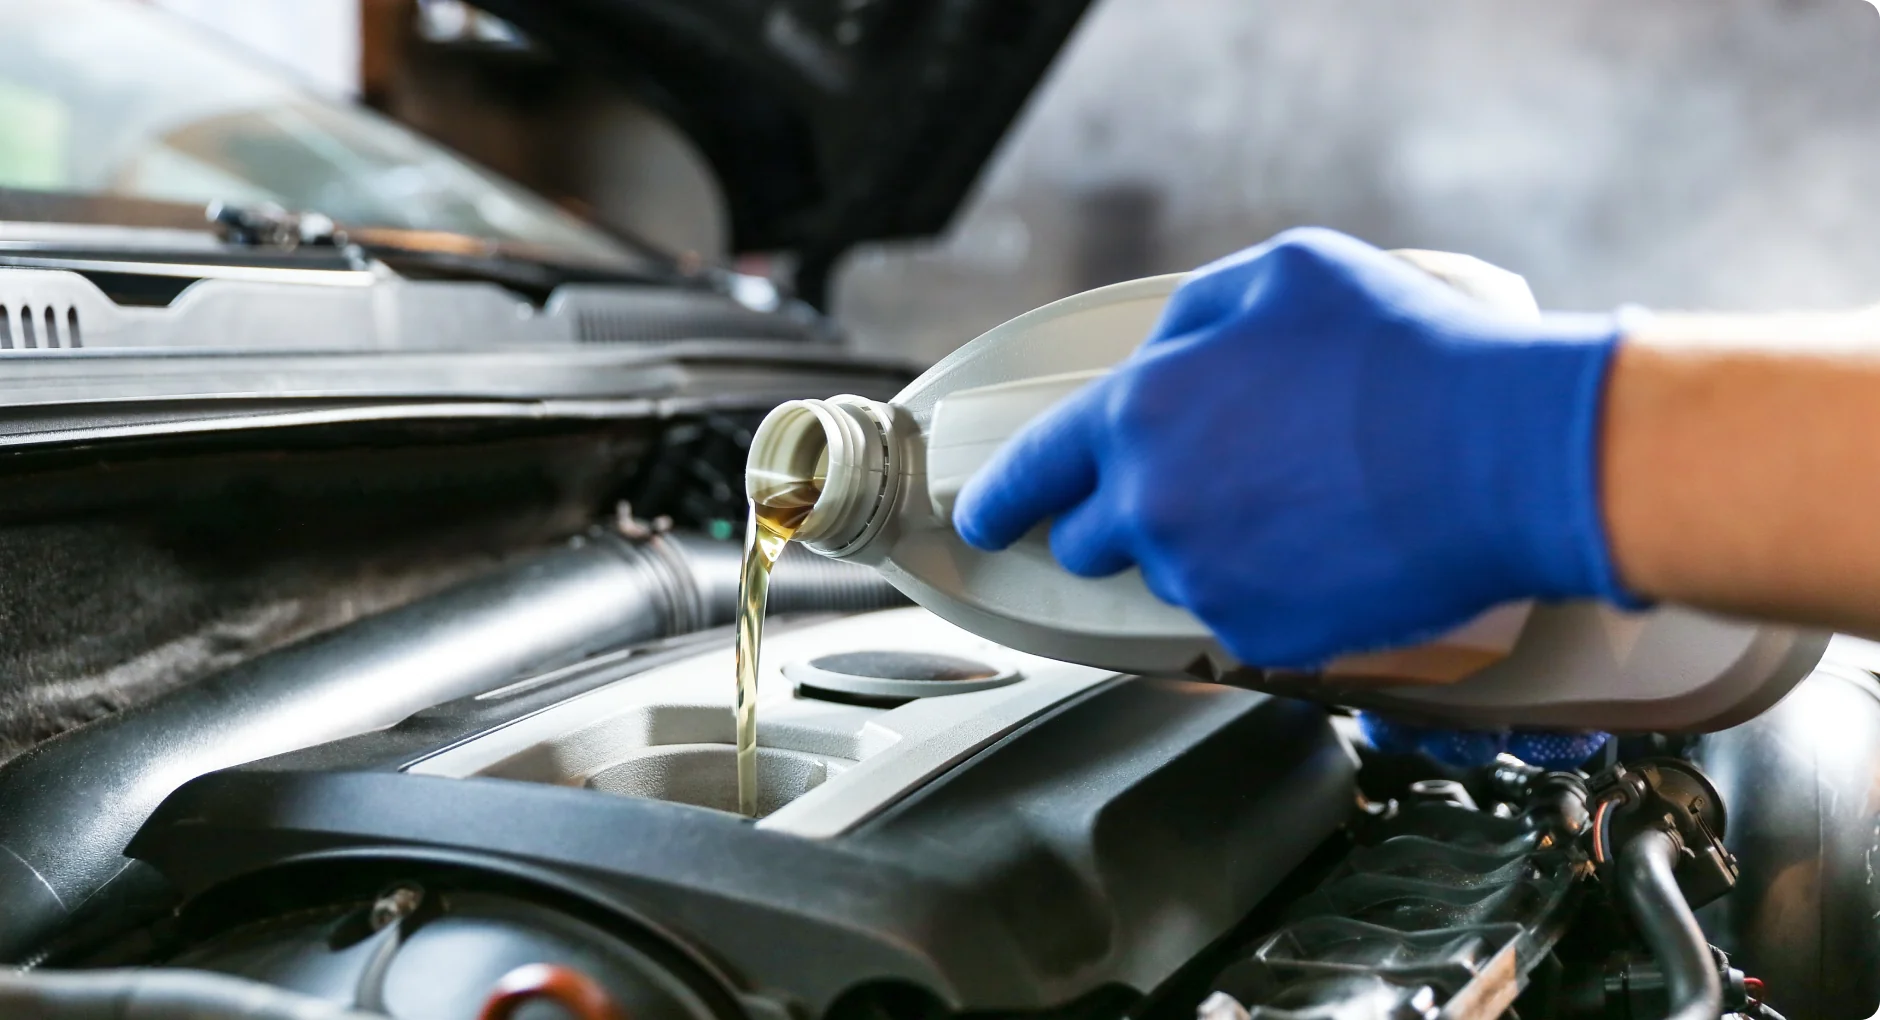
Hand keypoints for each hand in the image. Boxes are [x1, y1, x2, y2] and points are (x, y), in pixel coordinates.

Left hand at [952, 227, 1630, 668]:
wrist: (1508, 455)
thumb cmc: (1405, 352)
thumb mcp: (1282, 275)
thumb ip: (1191, 319)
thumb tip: (1160, 357)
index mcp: (1140, 412)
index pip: (1035, 468)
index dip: (1004, 495)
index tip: (984, 516)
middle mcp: (1153, 506)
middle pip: (1093, 539)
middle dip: (1124, 517)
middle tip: (1204, 487)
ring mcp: (1205, 580)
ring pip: (1171, 576)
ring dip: (1207, 547)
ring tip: (1298, 503)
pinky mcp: (1263, 636)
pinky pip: (1238, 616)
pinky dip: (1267, 588)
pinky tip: (1328, 543)